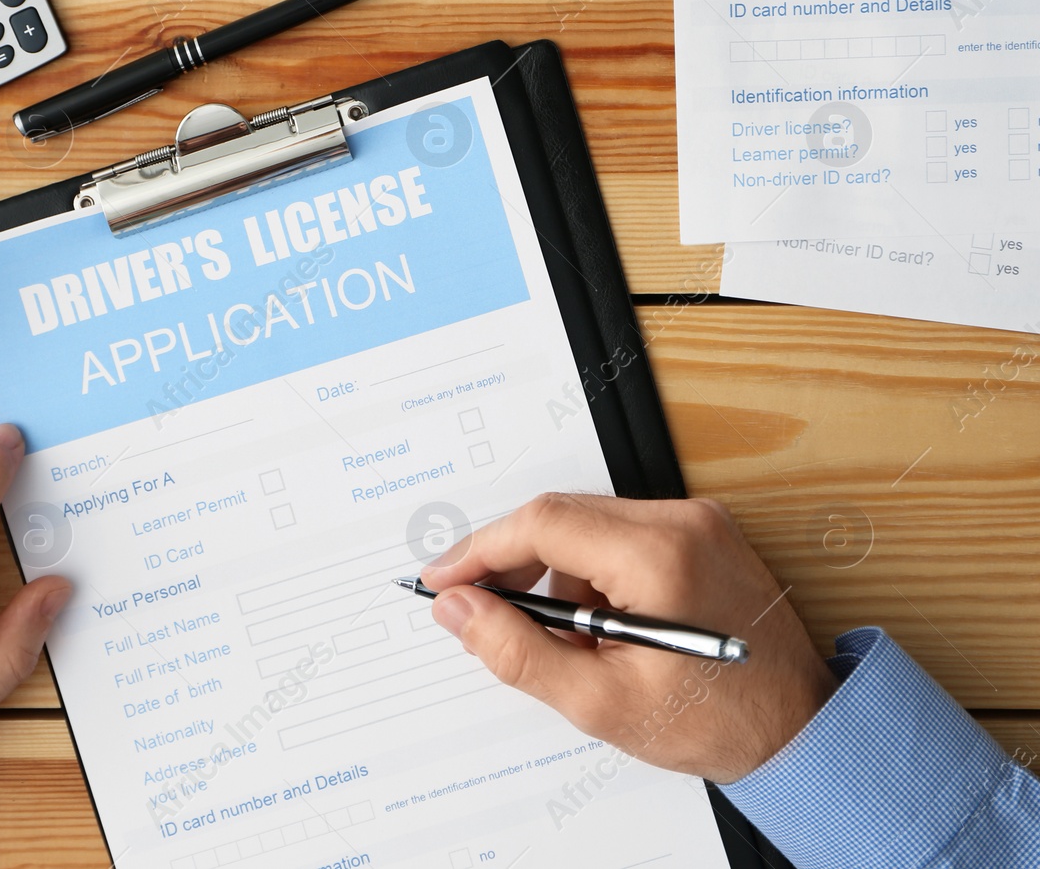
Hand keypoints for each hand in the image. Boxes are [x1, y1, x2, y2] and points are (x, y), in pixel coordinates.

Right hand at [421, 493, 835, 782]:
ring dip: (556, 574)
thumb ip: (518, 651)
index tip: (443, 581)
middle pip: (561, 516)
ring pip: (587, 525)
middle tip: (481, 611)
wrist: (801, 730)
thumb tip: (460, 610)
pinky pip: (619, 535)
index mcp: (660, 555)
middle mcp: (682, 521)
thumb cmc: (718, 722)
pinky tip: (599, 626)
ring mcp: (697, 522)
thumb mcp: (601, 701)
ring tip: (565, 640)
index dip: (479, 551)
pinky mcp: (702, 533)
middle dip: (512, 563)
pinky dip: (592, 574)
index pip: (542, 524)